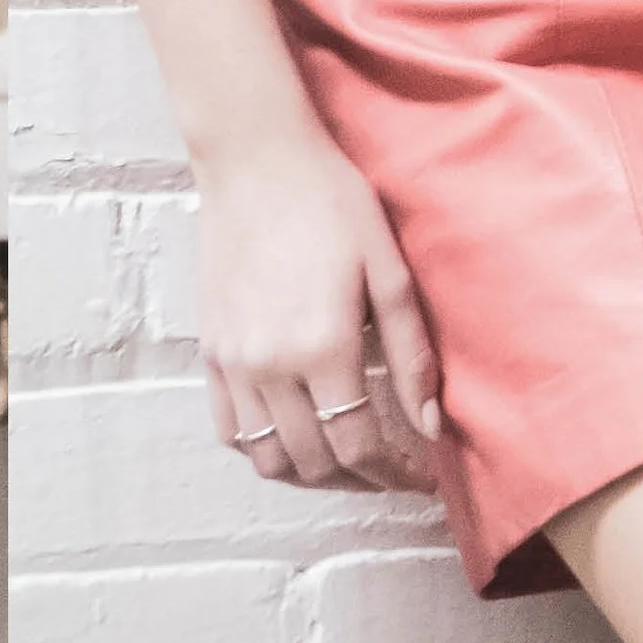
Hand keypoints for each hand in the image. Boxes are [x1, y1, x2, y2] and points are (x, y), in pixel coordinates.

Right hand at [196, 130, 443, 494]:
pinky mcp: (210, 352)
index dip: (395, 473)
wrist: (257, 162)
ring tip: (349, 462)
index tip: (422, 476)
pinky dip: (264, 449)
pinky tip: (296, 436)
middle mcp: (270, 368)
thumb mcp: (390, 271)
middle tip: (394, 471)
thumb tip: (431, 423)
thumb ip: (411, 353)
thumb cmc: (333, 203)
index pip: (360, 445)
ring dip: (311, 474)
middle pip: (315, 462)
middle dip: (361, 480)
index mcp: (323, 348)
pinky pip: (231, 430)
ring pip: (268, 458)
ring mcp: (233, 364)